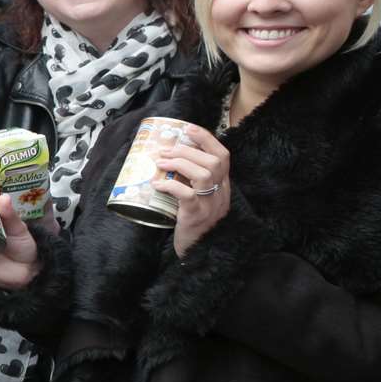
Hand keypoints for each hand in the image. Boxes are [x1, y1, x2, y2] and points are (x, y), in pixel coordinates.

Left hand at [153, 124, 229, 256]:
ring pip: (204, 174)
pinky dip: (171, 185)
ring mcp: (210, 206)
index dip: (207, 139)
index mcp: (223, 187)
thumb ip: (192, 181)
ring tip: (160, 162)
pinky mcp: (196, 217)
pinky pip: (187, 195)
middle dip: (187, 150)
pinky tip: (157, 184)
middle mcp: (221, 194)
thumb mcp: (198, 199)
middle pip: (214, 162)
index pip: (223, 156)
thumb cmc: (192, 223)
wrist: (197, 253)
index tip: (188, 128)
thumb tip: (169, 158)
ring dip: (179, 163)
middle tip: (164, 150)